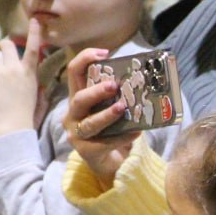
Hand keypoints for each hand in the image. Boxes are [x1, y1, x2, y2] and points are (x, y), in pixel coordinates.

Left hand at [0, 22, 42, 141]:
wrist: (12, 125)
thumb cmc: (26, 115)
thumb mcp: (36, 98)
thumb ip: (38, 88)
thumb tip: (42, 87)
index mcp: (29, 72)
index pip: (33, 48)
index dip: (34, 33)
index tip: (35, 20)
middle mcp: (15, 69)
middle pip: (6, 45)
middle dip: (2, 48)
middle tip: (0, 56)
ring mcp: (0, 73)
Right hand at [64, 48, 139, 189]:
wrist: (107, 161)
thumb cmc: (110, 129)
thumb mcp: (110, 107)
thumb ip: (118, 94)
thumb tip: (143, 79)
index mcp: (78, 97)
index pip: (74, 72)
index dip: (85, 59)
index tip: (105, 53)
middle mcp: (73, 114)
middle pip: (78, 99)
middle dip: (96, 91)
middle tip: (113, 86)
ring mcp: (77, 134)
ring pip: (89, 123)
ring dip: (107, 115)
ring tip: (122, 108)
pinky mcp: (86, 151)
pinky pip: (105, 143)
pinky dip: (122, 137)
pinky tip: (136, 133)